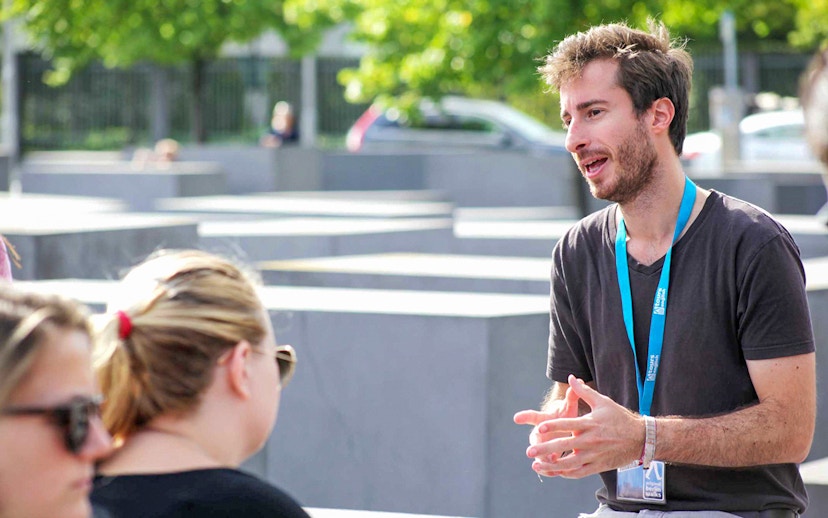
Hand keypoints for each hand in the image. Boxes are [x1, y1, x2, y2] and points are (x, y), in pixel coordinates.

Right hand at [514, 381, 579, 465]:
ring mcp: (543, 445)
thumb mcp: (569, 405)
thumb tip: (576, 380)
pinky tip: (557, 472)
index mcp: (543, 419)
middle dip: (534, 445)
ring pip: (540, 454)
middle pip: (534, 440)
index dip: (524, 416)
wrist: (565, 426)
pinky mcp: (550, 456)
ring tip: (550, 463)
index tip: (516, 417)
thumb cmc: (565, 414)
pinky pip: (548, 465)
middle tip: (533, 450)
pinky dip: (551, 469)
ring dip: (543, 460)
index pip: (532, 416)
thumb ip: (572, 395)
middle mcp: (540, 433)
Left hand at [521, 375, 644, 478]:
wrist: (640, 439)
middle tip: (530, 451)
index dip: (553, 426)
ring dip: (552, 467)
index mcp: (590, 423)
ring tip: (536, 466)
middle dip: (546, 449)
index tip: (539, 428)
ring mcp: (594, 455)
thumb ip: (584, 392)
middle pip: (565, 445)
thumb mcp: (602, 402)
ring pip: (570, 464)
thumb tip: (571, 378)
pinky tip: (554, 472)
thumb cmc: (619, 418)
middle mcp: (591, 440)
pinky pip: (579, 472)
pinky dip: (565, 474)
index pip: (568, 424)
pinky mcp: (598, 466)